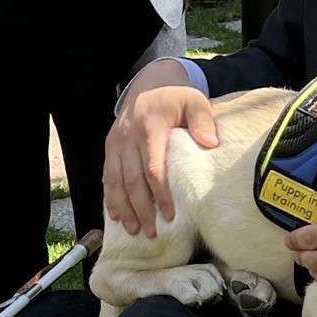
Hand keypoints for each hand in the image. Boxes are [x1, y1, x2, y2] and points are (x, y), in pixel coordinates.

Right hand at [104, 63, 217, 235]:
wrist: (148, 84)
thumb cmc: (175, 98)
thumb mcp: (194, 101)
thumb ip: (202, 121)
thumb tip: (210, 143)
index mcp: (150, 126)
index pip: (153, 168)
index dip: (160, 194)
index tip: (169, 215)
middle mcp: (128, 136)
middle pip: (132, 180)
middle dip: (141, 209)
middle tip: (151, 232)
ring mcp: (115, 143)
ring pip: (115, 181)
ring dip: (123, 208)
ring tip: (133, 230)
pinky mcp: (109, 148)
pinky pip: (107, 176)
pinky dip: (110, 198)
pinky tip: (117, 216)